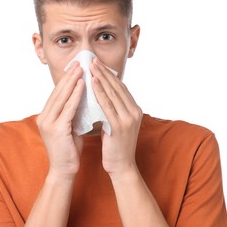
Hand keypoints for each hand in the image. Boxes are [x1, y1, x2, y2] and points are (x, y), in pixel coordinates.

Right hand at [36, 62, 84, 178]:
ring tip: (82, 68)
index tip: (76, 67)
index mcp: (46, 115)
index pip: (57, 93)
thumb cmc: (69, 148)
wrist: (64, 169)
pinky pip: (68, 108)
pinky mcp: (56, 129)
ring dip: (73, 81)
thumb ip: (72, 112)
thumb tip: (83, 96)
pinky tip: (83, 85)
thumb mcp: (70, 126)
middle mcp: (44, 117)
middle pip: (58, 92)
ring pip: (62, 97)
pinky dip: (76, 95)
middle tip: (79, 62)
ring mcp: (48, 123)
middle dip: (69, 76)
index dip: (66, 79)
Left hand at [90, 58, 142, 177]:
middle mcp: (134, 112)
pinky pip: (107, 105)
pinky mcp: (120, 126)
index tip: (99, 65)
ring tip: (91, 66)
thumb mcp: (117, 124)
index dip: (110, 75)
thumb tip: (102, 96)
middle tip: (93, 60)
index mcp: (135, 110)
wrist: (121, 166)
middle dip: (105, 72)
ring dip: (101, 78)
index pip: (121, 88)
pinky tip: (92, 83)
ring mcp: (128, 118)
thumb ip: (114, 110)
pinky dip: (100, 92)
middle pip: (118, 87)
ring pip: (113, 93)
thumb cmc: (116, 146)